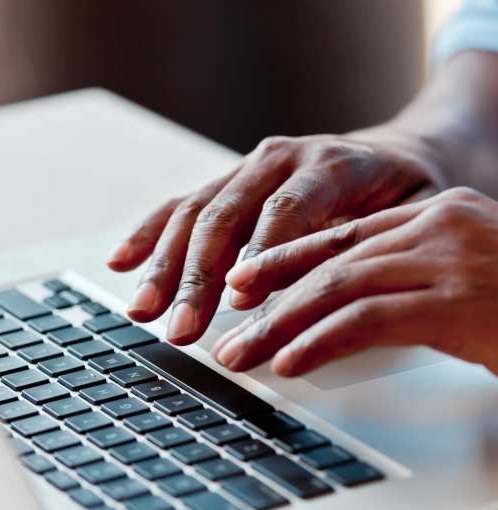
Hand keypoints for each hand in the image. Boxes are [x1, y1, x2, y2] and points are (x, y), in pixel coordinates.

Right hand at [107, 130, 444, 344]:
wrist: (395, 156)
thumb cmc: (404, 193)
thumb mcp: (414, 216)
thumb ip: (371, 250)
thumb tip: (326, 307)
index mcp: (331, 163)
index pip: (287, 210)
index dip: (262, 257)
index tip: (241, 303)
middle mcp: (281, 159)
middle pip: (227, 216)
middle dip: (198, 276)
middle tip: (181, 327)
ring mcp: (248, 169)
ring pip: (195, 213)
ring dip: (164, 265)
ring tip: (143, 308)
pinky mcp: (228, 184)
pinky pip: (180, 205)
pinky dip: (149, 233)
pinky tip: (123, 259)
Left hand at [210, 188, 497, 376]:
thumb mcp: (463, 279)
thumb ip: (408, 282)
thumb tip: (342, 309)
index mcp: (437, 215)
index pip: (341, 237)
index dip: (284, 259)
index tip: (242, 280)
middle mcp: (439, 225)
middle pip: (328, 262)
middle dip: (270, 298)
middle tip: (228, 326)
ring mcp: (450, 259)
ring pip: (338, 289)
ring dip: (280, 325)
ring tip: (241, 354)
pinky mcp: (459, 301)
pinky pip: (368, 320)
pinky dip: (321, 341)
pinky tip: (290, 361)